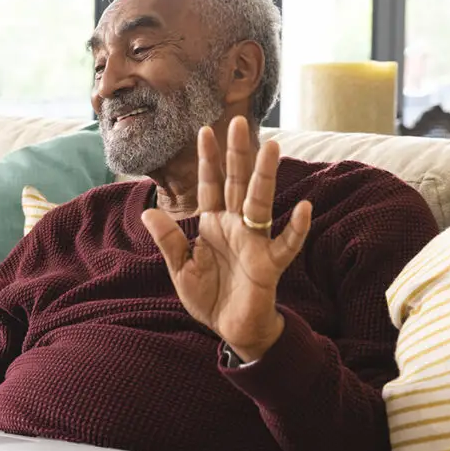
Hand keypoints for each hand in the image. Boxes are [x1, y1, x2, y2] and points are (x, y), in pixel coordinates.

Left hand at [142, 116, 311, 362]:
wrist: (232, 329)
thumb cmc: (209, 296)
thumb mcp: (180, 269)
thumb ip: (168, 241)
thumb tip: (148, 212)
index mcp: (213, 224)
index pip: (210, 185)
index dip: (208, 159)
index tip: (205, 130)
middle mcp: (235, 226)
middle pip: (237, 183)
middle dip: (237, 154)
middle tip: (239, 121)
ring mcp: (254, 242)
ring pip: (260, 203)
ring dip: (265, 176)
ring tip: (271, 147)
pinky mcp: (269, 265)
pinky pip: (285, 244)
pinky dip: (295, 228)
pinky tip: (302, 209)